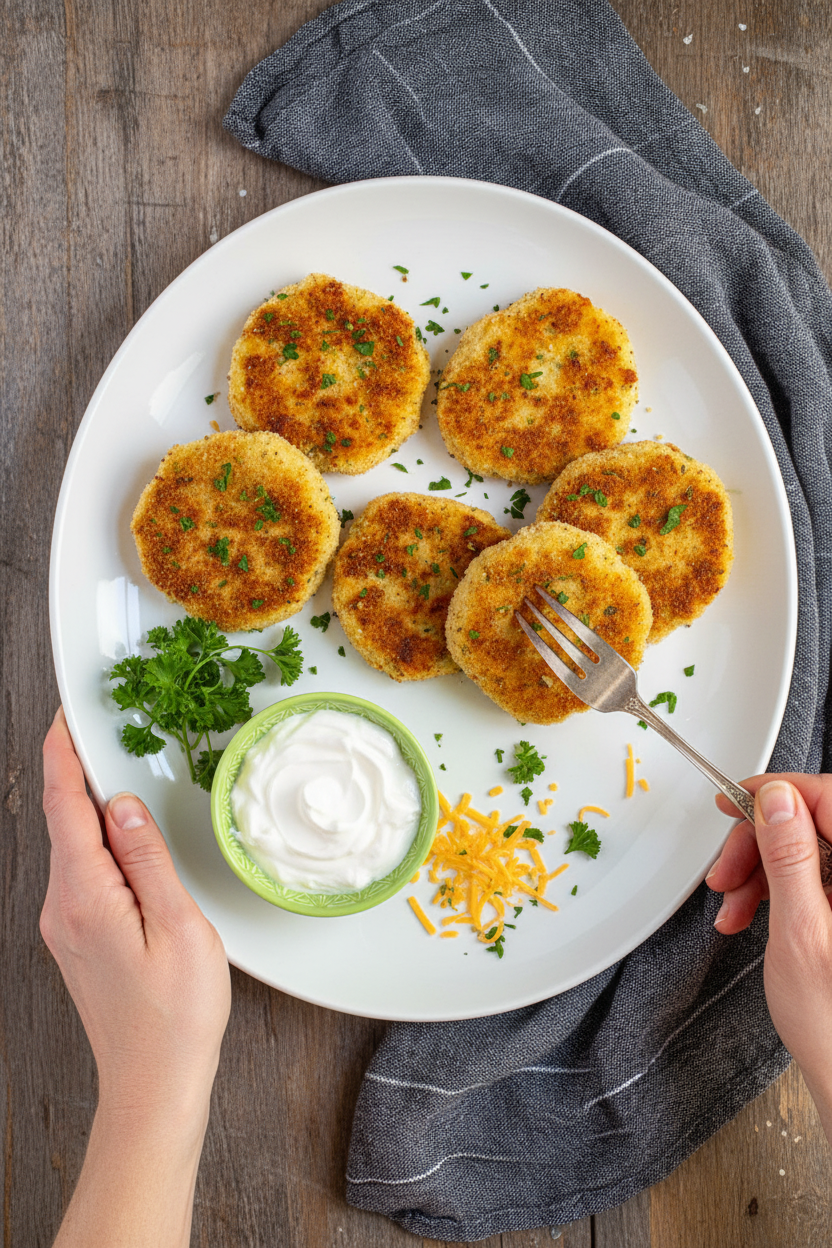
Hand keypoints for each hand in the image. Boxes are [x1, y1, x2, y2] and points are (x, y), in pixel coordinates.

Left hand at [41, 707, 230, 1246]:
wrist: (151, 1085)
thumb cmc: (174, 1017)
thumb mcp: (180, 927)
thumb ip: (148, 860)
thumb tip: (124, 804)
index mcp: (85, 896)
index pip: (65, 806)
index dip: (65, 754)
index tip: (67, 716)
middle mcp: (62, 906)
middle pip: (66, 820)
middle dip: (82, 771)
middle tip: (110, 732)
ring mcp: (64, 924)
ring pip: (75, 846)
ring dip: (94, 807)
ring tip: (127, 778)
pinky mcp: (77, 936)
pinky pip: (83, 871)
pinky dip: (101, 841)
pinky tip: (127, 838)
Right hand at [707, 775, 831, 1140]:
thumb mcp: (801, 933)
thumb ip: (791, 859)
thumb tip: (778, 800)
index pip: (829, 798)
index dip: (778, 794)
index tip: (736, 803)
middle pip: (814, 824)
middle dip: (760, 844)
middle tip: (726, 874)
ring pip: (809, 851)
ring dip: (762, 871)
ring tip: (733, 908)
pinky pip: (815, 877)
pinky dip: (777, 890)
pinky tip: (752, 914)